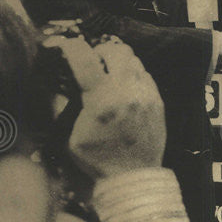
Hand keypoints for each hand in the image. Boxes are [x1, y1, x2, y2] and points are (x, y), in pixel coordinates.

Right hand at [43, 35, 165, 179]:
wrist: (134, 176)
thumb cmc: (99, 159)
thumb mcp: (72, 137)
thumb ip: (68, 108)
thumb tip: (63, 86)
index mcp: (102, 101)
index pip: (85, 60)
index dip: (72, 47)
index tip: (65, 46)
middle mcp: (127, 92)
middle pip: (116, 50)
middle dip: (101, 51)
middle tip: (93, 62)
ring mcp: (146, 95)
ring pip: (134, 60)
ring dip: (119, 62)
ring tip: (109, 74)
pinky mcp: (158, 101)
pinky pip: (145, 75)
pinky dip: (133, 75)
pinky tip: (125, 88)